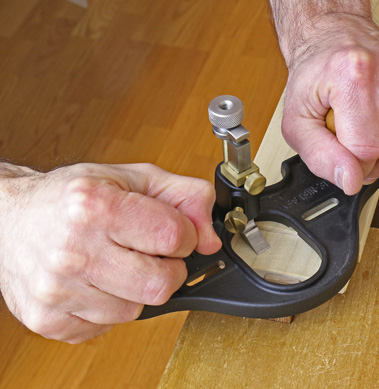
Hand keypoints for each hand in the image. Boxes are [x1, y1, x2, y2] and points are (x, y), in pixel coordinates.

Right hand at [0, 163, 220, 342]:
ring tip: (116, 264)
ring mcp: (58, 290)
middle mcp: (72, 250)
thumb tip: (211, 238)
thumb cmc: (70, 198)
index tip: (171, 233)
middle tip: (148, 253)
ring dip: (137, 289)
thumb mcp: (132, 177)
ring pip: (136, 310)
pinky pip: (107, 327)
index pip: (173, 237)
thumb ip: (184, 197)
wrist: (9, 219)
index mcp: (94, 206)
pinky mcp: (49, 320)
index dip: (184, 236)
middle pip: (160, 284)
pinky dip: (110, 306)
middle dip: (168, 269)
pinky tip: (96, 283)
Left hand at [273, 9, 378, 193]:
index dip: (352, 163)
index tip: (339, 151)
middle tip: (356, 146)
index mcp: (354, 76)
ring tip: (367, 130)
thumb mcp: (297, 121)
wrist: (333, 37)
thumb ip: (319, 155)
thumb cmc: (314, 77)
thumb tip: (350, 181)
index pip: (367, 151)